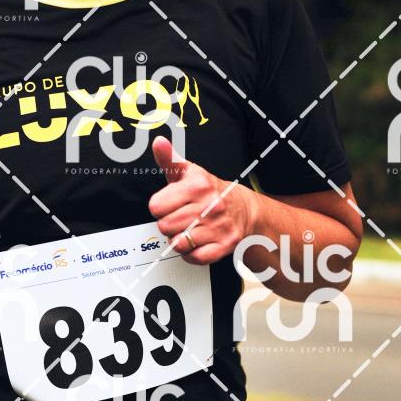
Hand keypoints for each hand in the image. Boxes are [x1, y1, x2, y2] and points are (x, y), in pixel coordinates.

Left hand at [147, 136, 255, 264]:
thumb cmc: (210, 191)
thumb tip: (158, 142)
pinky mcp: (225, 245)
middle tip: (181, 217)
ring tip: (188, 229)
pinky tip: (196, 242)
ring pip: (178, 243)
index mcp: (198, 186)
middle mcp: (210, 205)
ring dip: (179, 239)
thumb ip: (170, 159)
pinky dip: (192, 254)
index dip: (160, 207)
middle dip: (169, 224)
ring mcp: (219, 227)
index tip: (170, 204)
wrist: (244, 209)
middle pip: (165, 226)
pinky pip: (195, 257)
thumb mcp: (190, 172)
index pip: (156, 206)